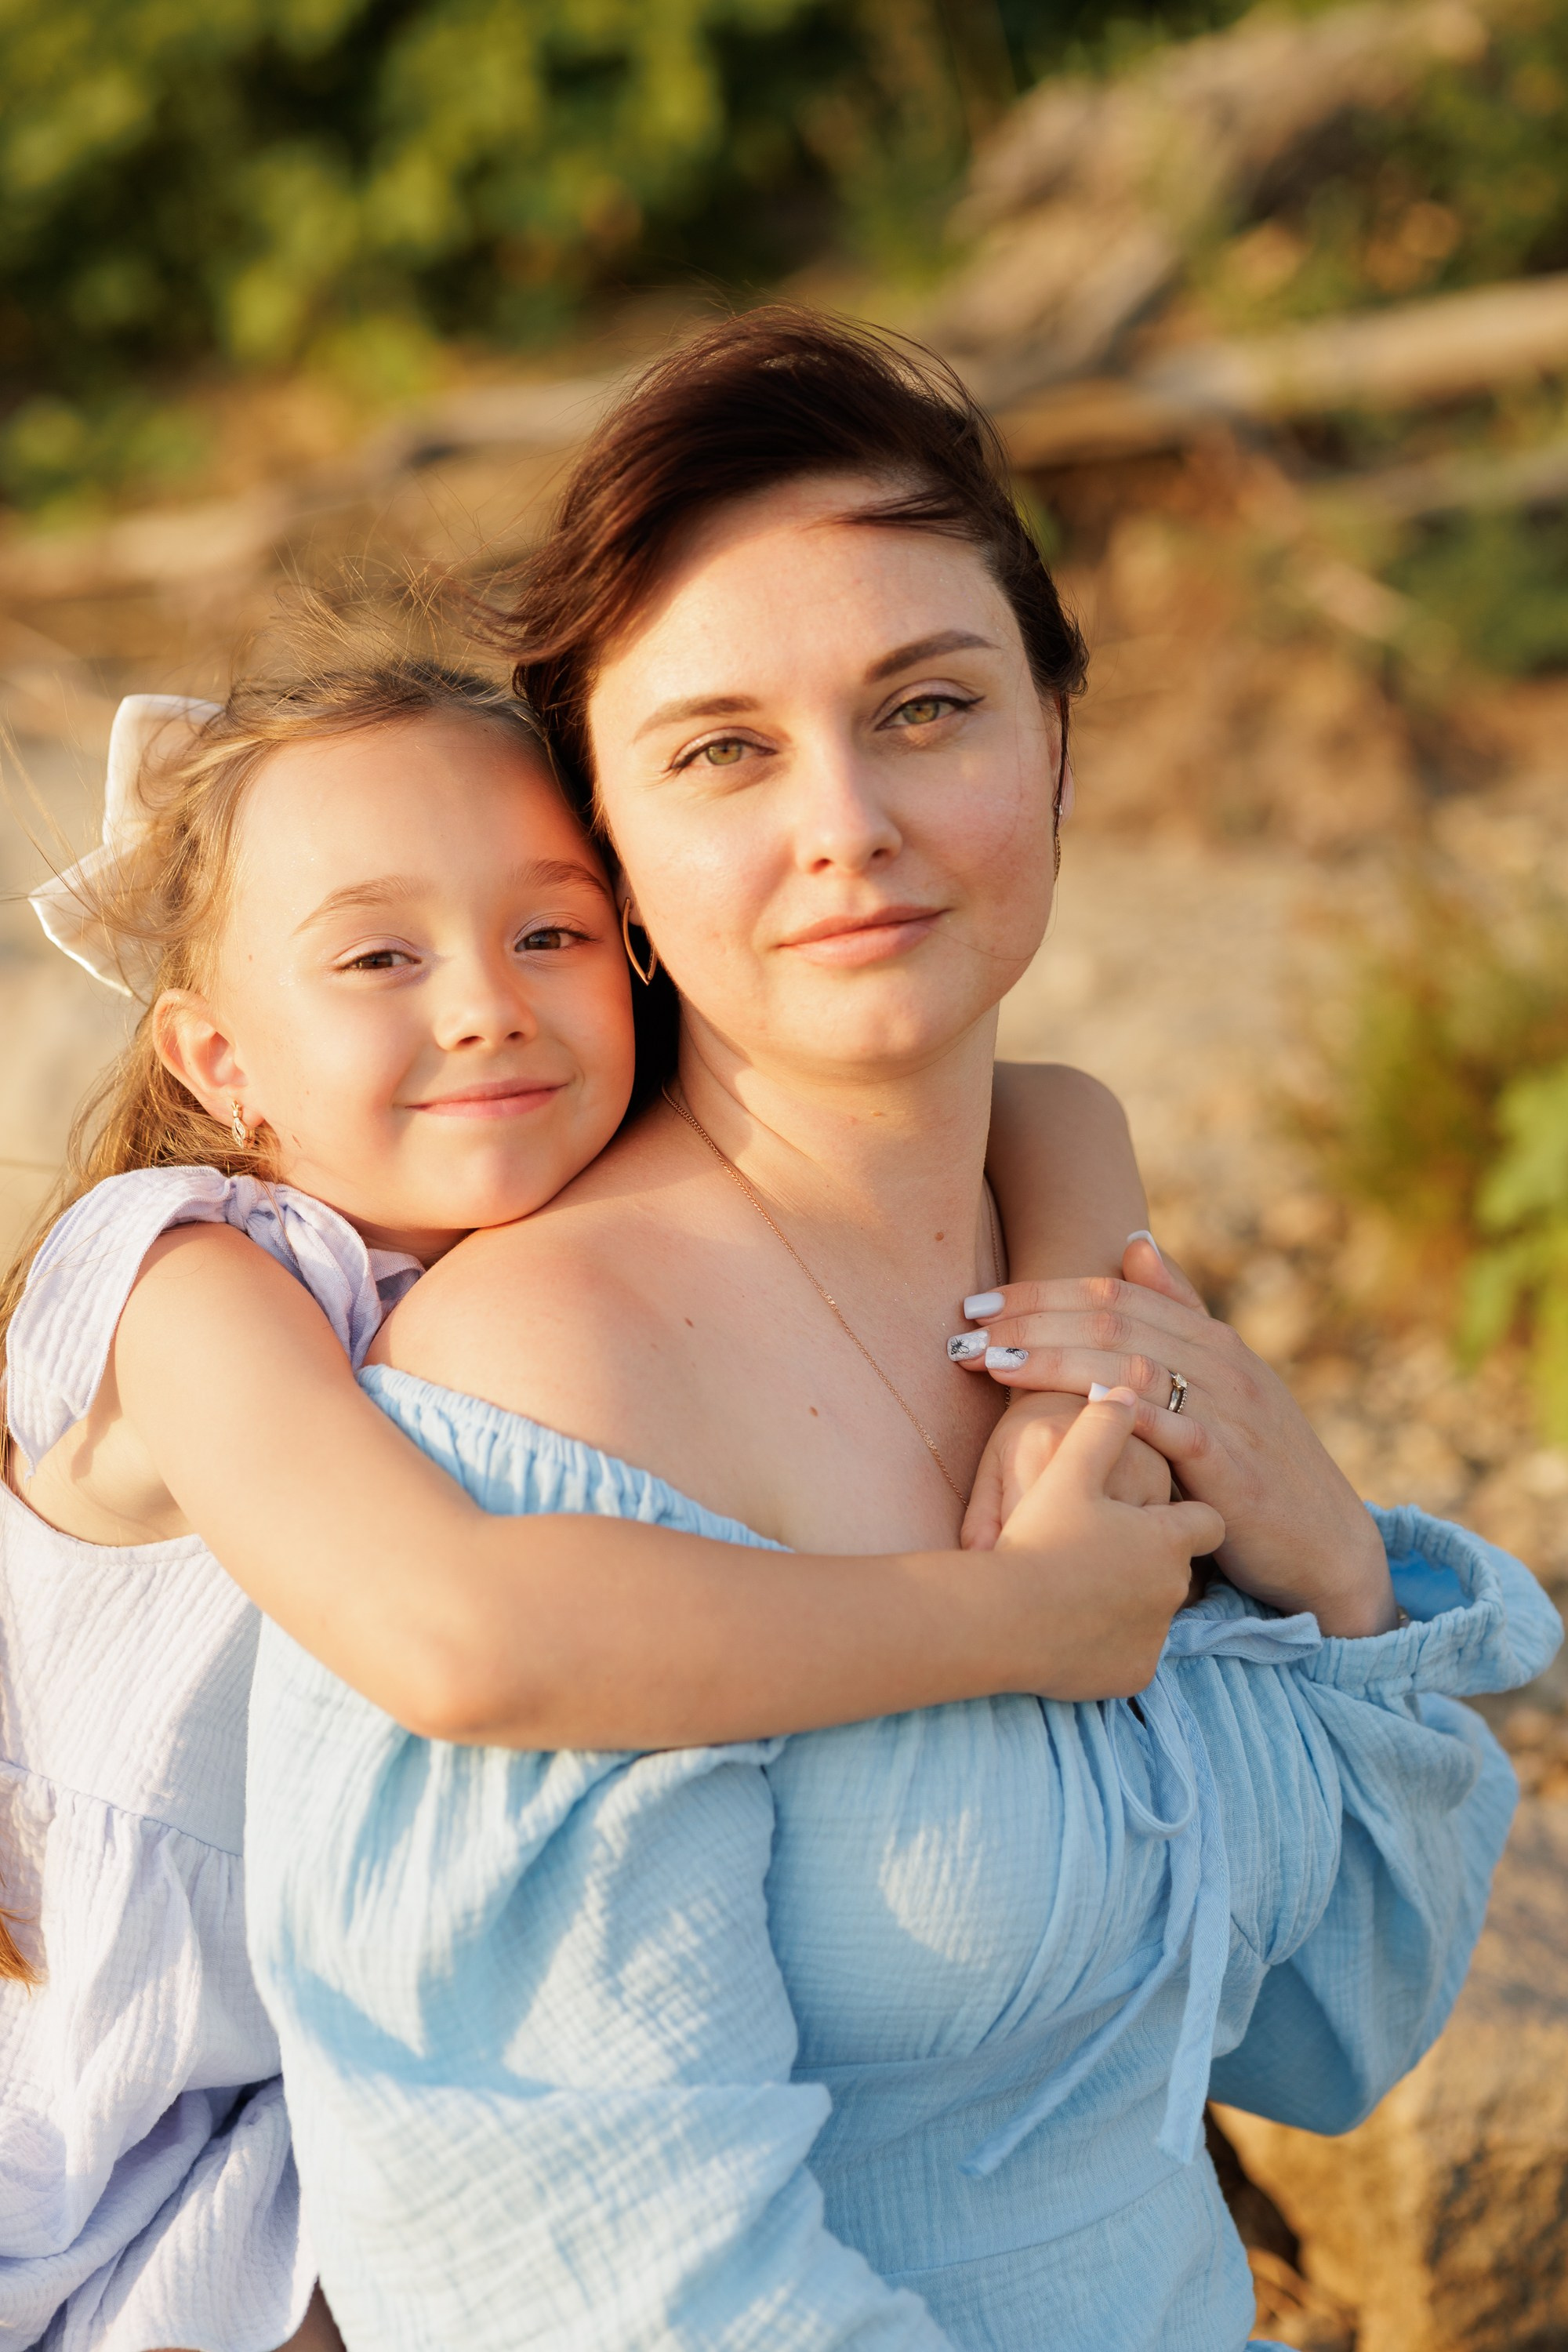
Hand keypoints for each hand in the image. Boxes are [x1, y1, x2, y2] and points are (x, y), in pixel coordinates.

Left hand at [956, 1235, 1397, 1638]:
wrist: (1326, 1544)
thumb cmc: (1258, 1465)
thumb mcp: (1223, 1385)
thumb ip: (1179, 1316)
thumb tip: (1133, 1245)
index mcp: (1211, 1338)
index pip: (1111, 1294)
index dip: (1040, 1293)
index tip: (977, 1303)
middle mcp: (1221, 1361)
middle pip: (1110, 1318)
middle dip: (1028, 1317)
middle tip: (962, 1326)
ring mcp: (1228, 1409)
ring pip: (1127, 1360)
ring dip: (1050, 1356)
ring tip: (987, 1360)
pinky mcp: (1231, 1463)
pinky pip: (1166, 1425)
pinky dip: (1115, 1409)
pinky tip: (1064, 1407)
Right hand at [992, 1385, 1224, 1699]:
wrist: (1001, 1619)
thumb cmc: (1035, 1538)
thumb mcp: (1063, 1469)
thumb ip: (1100, 1426)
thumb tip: (1123, 1389)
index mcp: (1167, 1536)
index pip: (1206, 1522)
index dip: (1185, 1514)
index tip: (1155, 1513)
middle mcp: (1173, 1589)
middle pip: (1178, 1570)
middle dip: (1148, 1560)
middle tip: (1100, 1549)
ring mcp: (1155, 1637)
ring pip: (1155, 1613)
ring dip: (1128, 1600)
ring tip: (1078, 1587)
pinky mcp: (1131, 1674)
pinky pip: (1131, 1655)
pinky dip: (1109, 1643)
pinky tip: (1071, 1626)